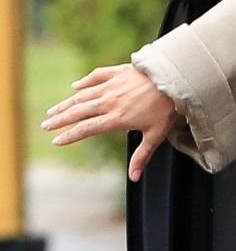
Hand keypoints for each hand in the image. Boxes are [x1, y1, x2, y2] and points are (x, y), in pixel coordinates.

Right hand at [40, 64, 183, 182]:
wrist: (174, 80)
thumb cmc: (166, 109)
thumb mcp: (156, 135)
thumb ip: (142, 156)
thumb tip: (134, 178)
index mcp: (116, 119)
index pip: (87, 129)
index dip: (70, 136)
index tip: (57, 141)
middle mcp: (109, 102)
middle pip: (79, 112)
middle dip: (60, 119)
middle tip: (45, 125)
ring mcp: (112, 86)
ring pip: (83, 95)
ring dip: (67, 103)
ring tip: (53, 110)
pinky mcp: (118, 73)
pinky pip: (96, 76)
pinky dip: (84, 82)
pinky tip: (75, 86)